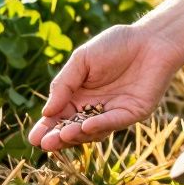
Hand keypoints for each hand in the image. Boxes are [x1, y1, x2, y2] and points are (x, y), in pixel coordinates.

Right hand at [28, 25, 183, 150]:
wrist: (150, 39)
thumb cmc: (114, 45)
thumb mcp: (82, 60)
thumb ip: (64, 85)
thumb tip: (46, 112)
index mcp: (79, 95)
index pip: (59, 116)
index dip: (47, 128)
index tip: (33, 138)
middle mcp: (94, 108)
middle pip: (73, 128)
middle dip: (58, 137)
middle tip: (45, 144)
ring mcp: (113, 113)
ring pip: (92, 131)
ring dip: (77, 134)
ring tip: (62, 135)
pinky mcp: (132, 114)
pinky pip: (113, 122)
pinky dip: (99, 125)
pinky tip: (85, 127)